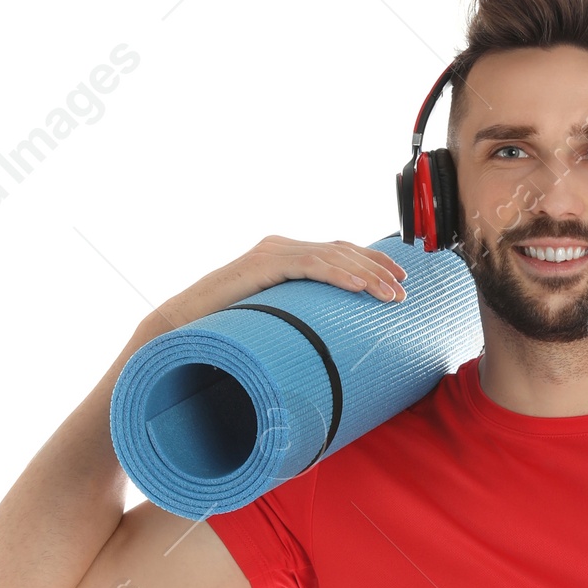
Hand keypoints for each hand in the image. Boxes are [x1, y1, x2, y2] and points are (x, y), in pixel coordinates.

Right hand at [133, 235, 406, 345]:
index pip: (338, 252)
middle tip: (404, 291)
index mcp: (285, 256)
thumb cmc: (227, 330)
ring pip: (331, 256)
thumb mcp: (276, 319)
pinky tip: (359, 288)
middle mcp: (280, 247)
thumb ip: (300, 315)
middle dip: (377, 269)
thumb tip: (332, 340)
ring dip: (366, 276)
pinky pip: (309, 266)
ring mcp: (271, 252)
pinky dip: (338, 275)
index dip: (371, 264)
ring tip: (390, 297)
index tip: (400, 282)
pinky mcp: (262, 264)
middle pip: (342, 250)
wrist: (183, 328)